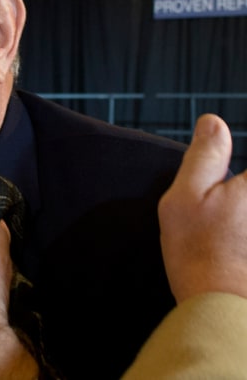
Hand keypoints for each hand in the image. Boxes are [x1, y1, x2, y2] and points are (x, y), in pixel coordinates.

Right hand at [158, 114, 246, 302]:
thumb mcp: (186, 195)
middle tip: (215, 196)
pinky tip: (227, 235)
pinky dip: (236, 220)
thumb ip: (204, 155)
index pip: (244, 171)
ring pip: (241, 200)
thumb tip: (213, 123)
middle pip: (243, 185)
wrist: (221, 305)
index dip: (229, 169)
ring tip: (217, 223)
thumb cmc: (199, 252)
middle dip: (236, 186)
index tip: (218, 181)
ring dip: (234, 203)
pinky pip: (242, 223)